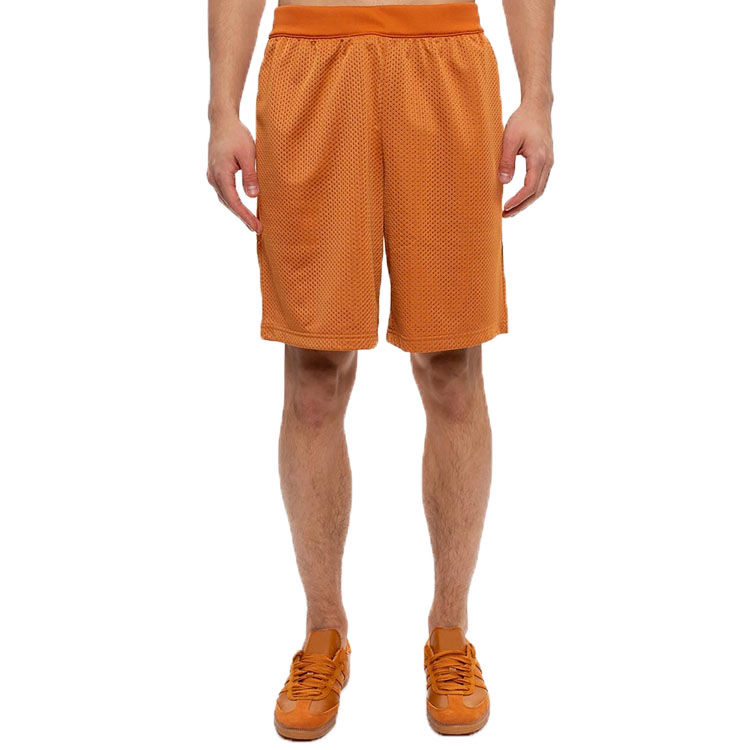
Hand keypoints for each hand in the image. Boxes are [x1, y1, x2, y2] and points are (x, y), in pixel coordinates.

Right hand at [207, 116, 260, 232]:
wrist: (222, 121)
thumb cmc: (236, 135)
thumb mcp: (248, 155)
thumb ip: (250, 176)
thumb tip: (253, 196)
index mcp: (221, 174)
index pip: (234, 202)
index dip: (245, 216)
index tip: (256, 227)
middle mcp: (213, 177)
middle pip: (228, 203)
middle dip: (242, 217)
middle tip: (257, 229)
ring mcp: (212, 175)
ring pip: (225, 199)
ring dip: (237, 211)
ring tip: (251, 221)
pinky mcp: (215, 173)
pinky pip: (224, 192)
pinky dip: (233, 202)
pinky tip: (242, 207)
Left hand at [498, 103, 553, 217]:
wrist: (537, 107)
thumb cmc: (523, 120)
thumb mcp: (509, 139)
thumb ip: (506, 161)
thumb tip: (503, 182)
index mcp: (539, 159)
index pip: (529, 188)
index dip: (517, 200)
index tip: (504, 208)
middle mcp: (547, 163)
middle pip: (536, 193)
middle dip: (521, 206)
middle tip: (505, 215)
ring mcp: (549, 162)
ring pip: (540, 189)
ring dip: (526, 202)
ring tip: (511, 210)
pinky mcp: (546, 160)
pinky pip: (540, 182)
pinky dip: (530, 193)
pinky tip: (520, 197)